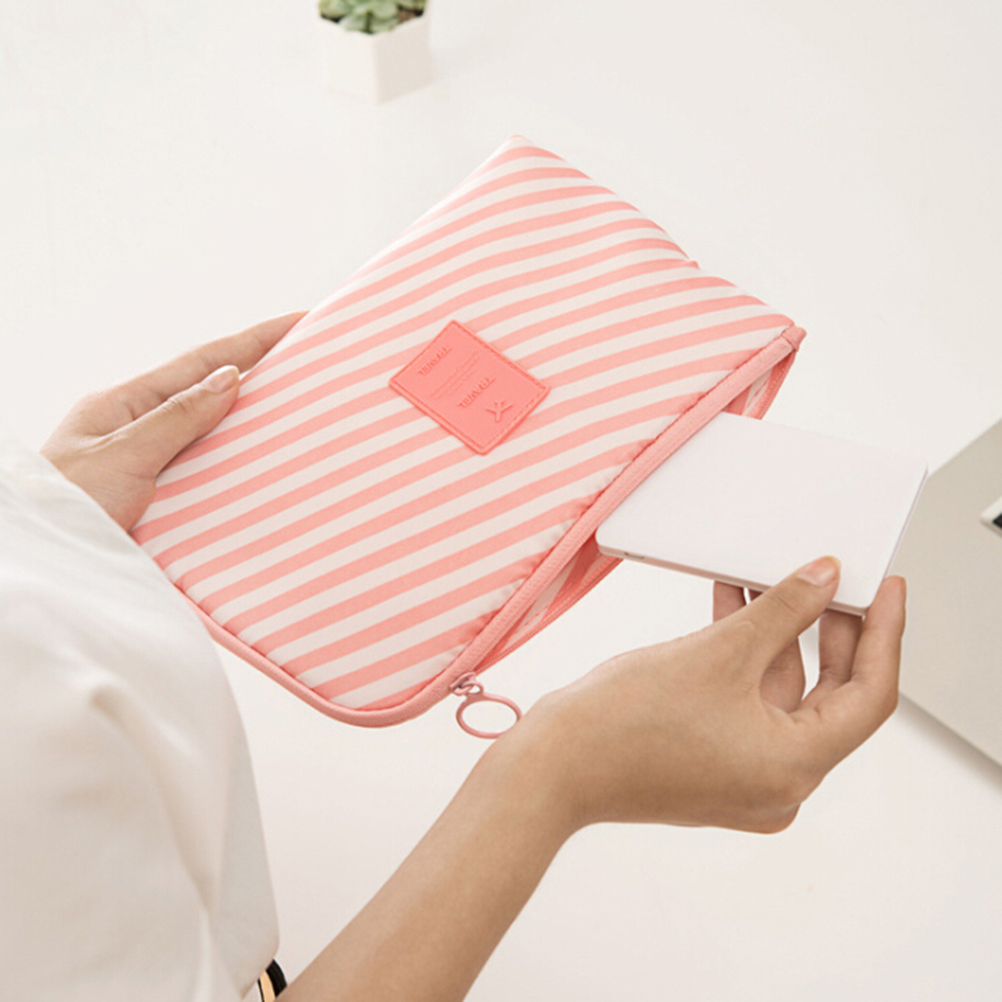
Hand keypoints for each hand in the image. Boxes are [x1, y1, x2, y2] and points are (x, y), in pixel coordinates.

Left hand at [41, 311, 305, 530]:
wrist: (45, 566)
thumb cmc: (61, 508)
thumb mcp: (120, 457)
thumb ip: (176, 418)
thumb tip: (229, 378)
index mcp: (124, 404)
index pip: (202, 362)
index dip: (254, 341)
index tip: (297, 322)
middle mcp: (138, 429)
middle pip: (211, 393)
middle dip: (260, 376)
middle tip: (310, 365)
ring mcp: (149, 465)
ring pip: (211, 435)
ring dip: (252, 424)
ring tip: (298, 415)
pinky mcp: (160, 502)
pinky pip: (207, 474)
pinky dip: (236, 467)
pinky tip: (260, 472)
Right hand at [519, 557, 905, 834]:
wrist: (552, 766)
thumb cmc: (623, 726)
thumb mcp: (717, 652)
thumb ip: (783, 610)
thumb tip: (825, 579)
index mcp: (793, 768)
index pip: (868, 696)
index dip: (882, 633)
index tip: (885, 587)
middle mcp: (778, 783)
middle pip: (827, 694)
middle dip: (827, 628)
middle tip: (832, 576)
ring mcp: (743, 775)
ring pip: (781, 692)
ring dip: (776, 634)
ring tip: (769, 577)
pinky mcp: (712, 761)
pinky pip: (747, 701)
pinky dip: (744, 657)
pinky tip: (733, 606)